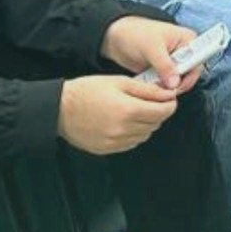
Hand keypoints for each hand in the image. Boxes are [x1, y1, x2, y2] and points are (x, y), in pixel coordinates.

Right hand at [59, 75, 178, 154]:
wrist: (61, 109)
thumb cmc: (88, 91)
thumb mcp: (120, 82)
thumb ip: (147, 90)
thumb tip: (168, 95)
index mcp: (128, 110)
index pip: (163, 112)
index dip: (170, 104)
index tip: (169, 98)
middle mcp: (123, 130)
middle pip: (156, 124)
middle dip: (159, 112)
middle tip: (152, 101)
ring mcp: (115, 142)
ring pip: (145, 135)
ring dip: (147, 123)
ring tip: (136, 109)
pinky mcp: (107, 149)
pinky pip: (131, 143)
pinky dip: (134, 133)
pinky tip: (126, 121)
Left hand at [100, 14, 196, 87]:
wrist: (116, 38)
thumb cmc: (136, 34)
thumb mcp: (152, 48)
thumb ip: (165, 66)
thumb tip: (175, 84)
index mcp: (187, 40)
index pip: (198, 60)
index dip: (191, 74)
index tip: (178, 85)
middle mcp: (183, 52)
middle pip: (189, 75)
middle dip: (176, 84)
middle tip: (163, 90)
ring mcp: (172, 63)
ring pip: (177, 82)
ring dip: (165, 88)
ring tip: (152, 87)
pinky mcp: (162, 72)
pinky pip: (165, 85)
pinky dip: (158, 89)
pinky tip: (149, 88)